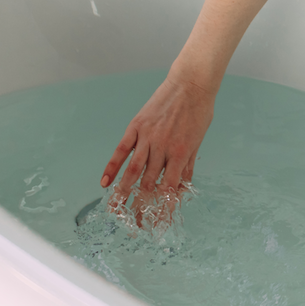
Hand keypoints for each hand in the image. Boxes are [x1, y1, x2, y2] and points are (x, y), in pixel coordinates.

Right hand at [100, 72, 215, 227]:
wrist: (191, 83)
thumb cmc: (199, 110)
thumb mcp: (199, 139)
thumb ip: (189, 164)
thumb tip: (184, 187)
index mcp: (182, 152)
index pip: (169, 187)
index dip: (162, 206)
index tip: (157, 222)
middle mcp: (163, 147)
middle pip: (148, 183)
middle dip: (141, 205)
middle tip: (134, 222)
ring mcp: (148, 137)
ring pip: (132, 170)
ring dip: (122, 191)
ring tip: (114, 208)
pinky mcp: (137, 126)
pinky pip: (121, 150)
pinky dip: (112, 167)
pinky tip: (105, 182)